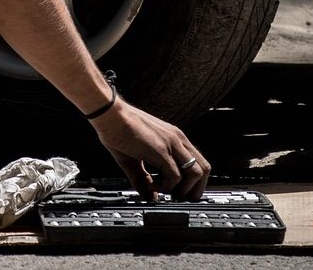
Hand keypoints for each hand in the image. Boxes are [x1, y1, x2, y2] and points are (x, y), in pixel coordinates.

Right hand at [90, 99, 209, 200]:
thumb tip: (151, 197)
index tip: (182, 193)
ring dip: (182, 189)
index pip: (198, 162)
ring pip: (195, 173)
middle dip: (194, 190)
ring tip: (165, 192)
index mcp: (174, 139)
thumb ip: (144, 179)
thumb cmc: (119, 130)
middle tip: (178, 198)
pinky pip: (175, 175)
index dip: (194, 182)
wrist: (109, 115)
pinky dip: (166, 187)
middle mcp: (177, 139)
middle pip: (203, 169)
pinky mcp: (161, 150)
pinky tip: (152, 185)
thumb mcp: (134, 158)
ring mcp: (171, 144)